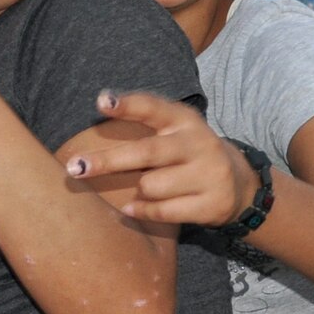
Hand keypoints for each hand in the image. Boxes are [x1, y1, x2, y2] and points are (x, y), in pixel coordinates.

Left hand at [61, 91, 255, 226]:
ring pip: (150, 186)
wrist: (239, 186)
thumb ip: (142, 121)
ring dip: (138, 190)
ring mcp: (209, 174)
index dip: (128, 105)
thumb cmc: (186, 155)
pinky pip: (162, 211)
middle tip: (75, 167)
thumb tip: (99, 105)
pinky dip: (141, 211)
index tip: (102, 101)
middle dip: (107, 161)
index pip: (154, 108)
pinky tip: (132, 207)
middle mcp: (199, 143)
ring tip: (145, 188)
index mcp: (184, 121)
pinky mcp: (211, 204)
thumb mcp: (173, 131)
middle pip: (146, 152)